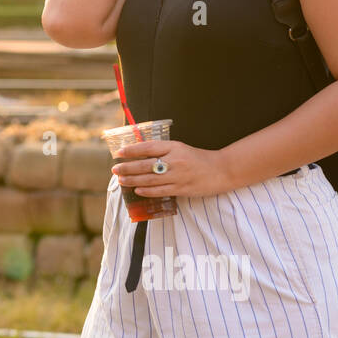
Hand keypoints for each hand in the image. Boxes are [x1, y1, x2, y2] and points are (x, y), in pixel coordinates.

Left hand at [113, 140, 233, 198]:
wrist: (221, 170)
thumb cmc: (198, 158)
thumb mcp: (180, 149)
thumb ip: (163, 151)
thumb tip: (139, 155)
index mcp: (174, 147)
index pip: (148, 147)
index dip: (132, 150)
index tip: (119, 153)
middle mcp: (175, 161)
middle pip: (146, 165)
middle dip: (128, 167)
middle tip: (115, 169)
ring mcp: (178, 176)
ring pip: (150, 179)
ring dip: (133, 180)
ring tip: (121, 180)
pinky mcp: (182, 189)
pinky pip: (160, 191)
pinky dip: (147, 191)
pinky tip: (137, 190)